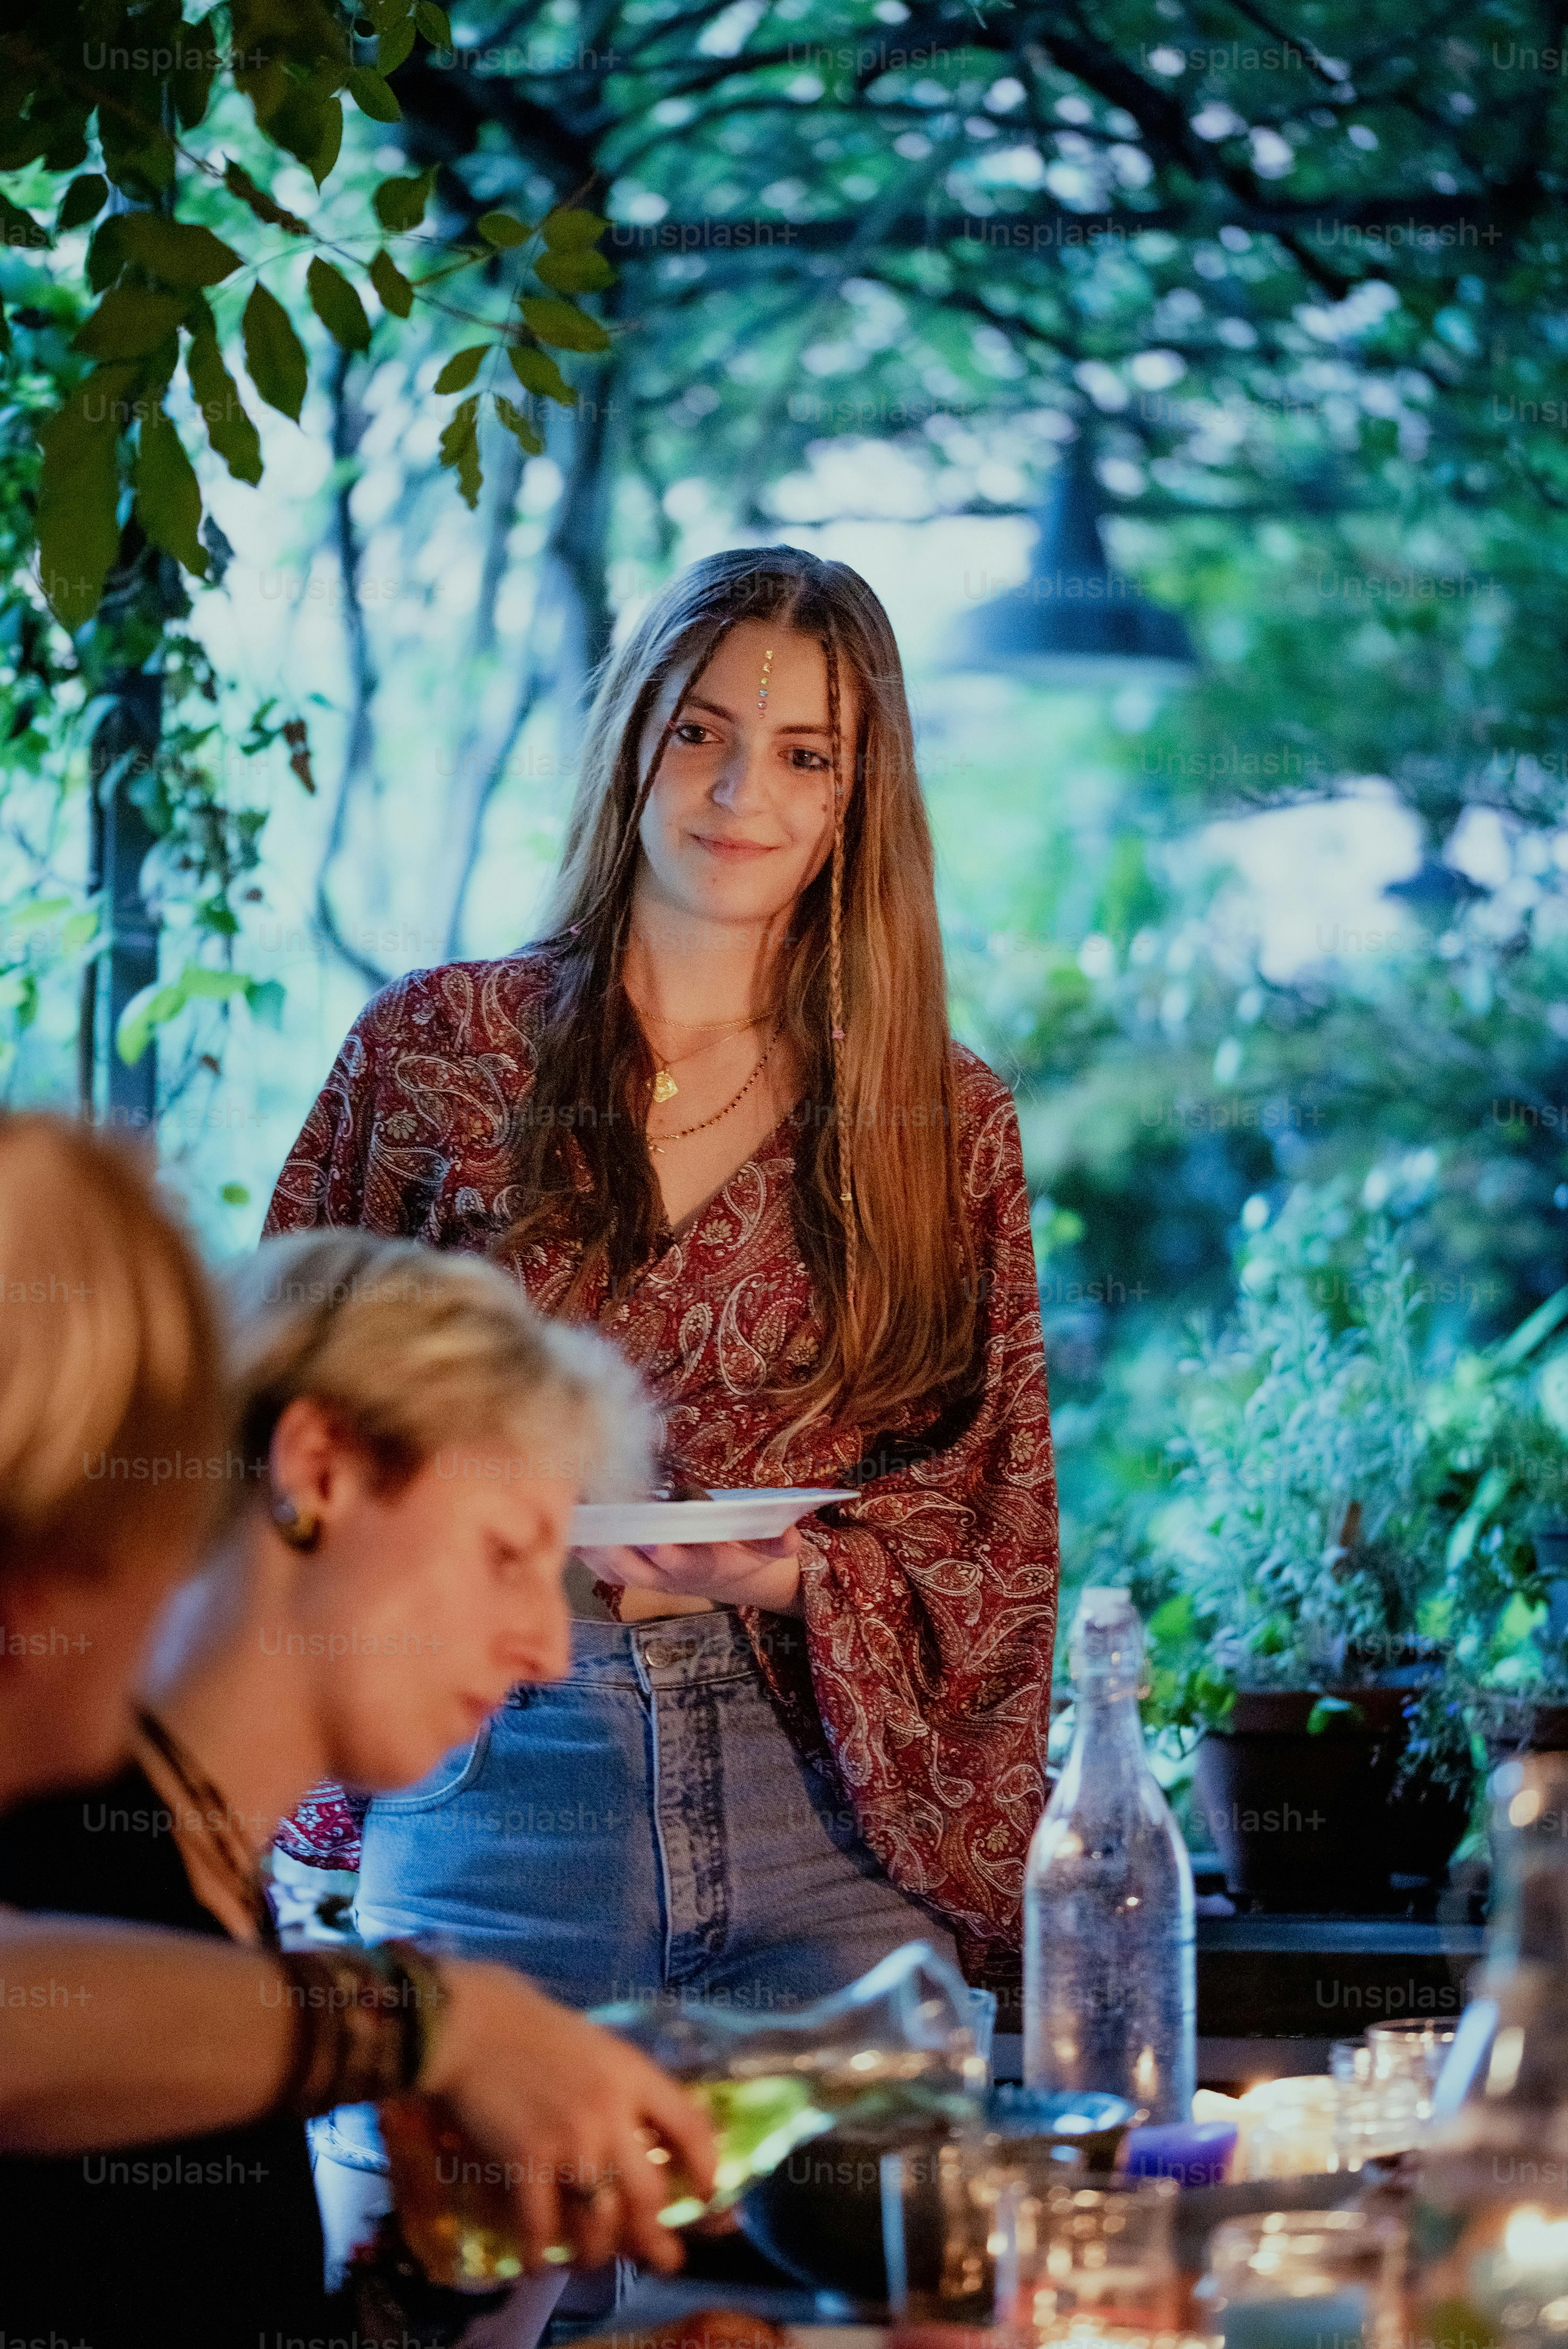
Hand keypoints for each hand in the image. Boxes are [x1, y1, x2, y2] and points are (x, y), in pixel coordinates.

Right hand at [425, 1961, 716, 2273]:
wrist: (469, 2023)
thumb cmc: (530, 2027)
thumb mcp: (597, 2046)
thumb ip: (623, 2089)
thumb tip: (642, 2137)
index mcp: (633, 2076)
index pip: (691, 2128)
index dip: (708, 2168)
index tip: (710, 2194)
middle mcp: (610, 2113)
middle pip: (650, 2194)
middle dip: (656, 2236)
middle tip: (662, 2257)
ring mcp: (569, 2141)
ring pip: (601, 2222)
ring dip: (598, 2252)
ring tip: (592, 2259)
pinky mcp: (525, 2162)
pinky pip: (543, 2229)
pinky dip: (541, 2254)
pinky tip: (538, 2262)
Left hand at [577, 1525, 804, 1613]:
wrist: (724, 1573)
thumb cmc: (740, 1549)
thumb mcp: (763, 1546)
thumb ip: (775, 1541)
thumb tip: (793, 1538)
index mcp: (701, 1567)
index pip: (683, 1563)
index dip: (668, 1553)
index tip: (655, 1539)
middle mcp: (666, 1577)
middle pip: (634, 1567)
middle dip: (614, 1546)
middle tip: (596, 1519)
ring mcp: (643, 1575)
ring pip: (610, 1566)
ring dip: (591, 1545)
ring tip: (573, 1516)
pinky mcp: (625, 1568)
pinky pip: (596, 1561)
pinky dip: (582, 1544)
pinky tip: (565, 1522)